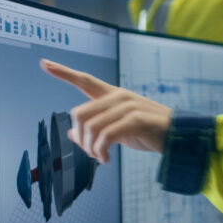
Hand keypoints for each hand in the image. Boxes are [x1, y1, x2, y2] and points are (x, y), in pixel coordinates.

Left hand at [39, 59, 172, 161]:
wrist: (178, 135)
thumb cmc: (147, 131)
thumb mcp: (117, 129)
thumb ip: (96, 128)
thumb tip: (71, 133)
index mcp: (112, 95)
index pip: (84, 80)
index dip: (63, 72)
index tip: (44, 63)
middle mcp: (117, 96)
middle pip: (79, 114)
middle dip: (80, 138)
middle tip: (91, 152)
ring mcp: (126, 106)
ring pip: (90, 127)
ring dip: (91, 148)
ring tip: (100, 157)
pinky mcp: (134, 120)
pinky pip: (105, 136)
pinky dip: (100, 151)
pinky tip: (106, 159)